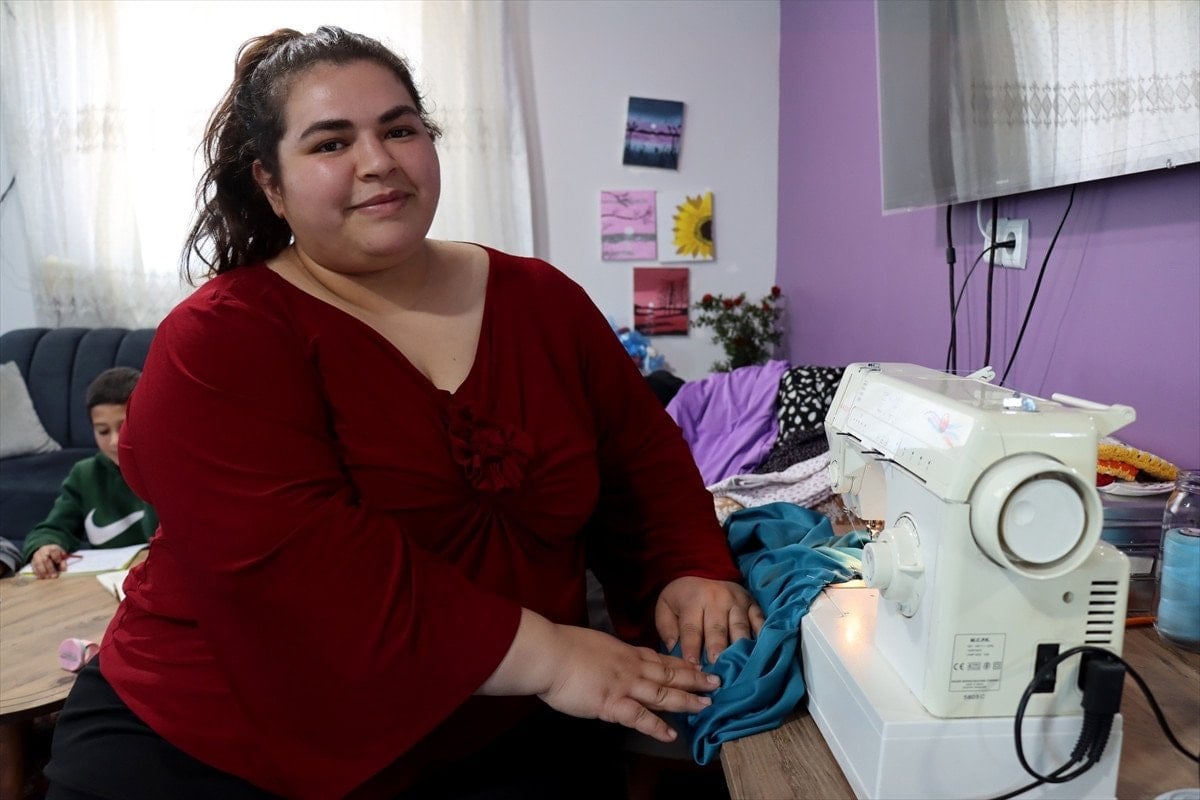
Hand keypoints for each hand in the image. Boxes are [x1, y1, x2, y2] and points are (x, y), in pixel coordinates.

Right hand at [30, 544, 71, 578]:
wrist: (45, 551)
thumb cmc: (55, 555)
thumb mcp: (61, 555)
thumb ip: (63, 562)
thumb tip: (64, 569)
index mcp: (51, 548)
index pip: (53, 552)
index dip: (57, 558)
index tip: (59, 563)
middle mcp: (43, 551)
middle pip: (45, 560)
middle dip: (50, 569)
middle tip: (54, 576)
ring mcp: (36, 556)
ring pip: (38, 564)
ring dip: (43, 572)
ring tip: (48, 578)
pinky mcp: (32, 562)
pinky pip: (34, 567)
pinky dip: (38, 573)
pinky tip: (42, 578)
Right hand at [479, 610, 720, 742]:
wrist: (549, 654)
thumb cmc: (562, 647)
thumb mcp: (593, 643)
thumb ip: (607, 653)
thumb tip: (610, 659)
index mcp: (624, 651)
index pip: (659, 658)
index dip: (681, 663)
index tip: (698, 665)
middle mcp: (630, 667)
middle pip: (669, 673)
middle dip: (695, 679)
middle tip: (717, 682)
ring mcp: (624, 685)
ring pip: (663, 693)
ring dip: (686, 700)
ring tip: (706, 706)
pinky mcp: (612, 704)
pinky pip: (640, 717)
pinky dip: (657, 726)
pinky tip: (671, 735)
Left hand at [655, 576, 764, 664]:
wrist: (703, 571)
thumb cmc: (682, 598)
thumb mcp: (665, 606)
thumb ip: (666, 628)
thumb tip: (674, 649)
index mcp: (693, 601)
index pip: (691, 629)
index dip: (692, 649)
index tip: (694, 667)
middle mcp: (717, 599)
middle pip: (717, 629)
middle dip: (718, 650)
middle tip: (718, 668)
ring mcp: (738, 601)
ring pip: (740, 626)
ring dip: (740, 647)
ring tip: (740, 666)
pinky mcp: (752, 604)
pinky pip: (760, 620)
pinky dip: (762, 636)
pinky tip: (762, 651)